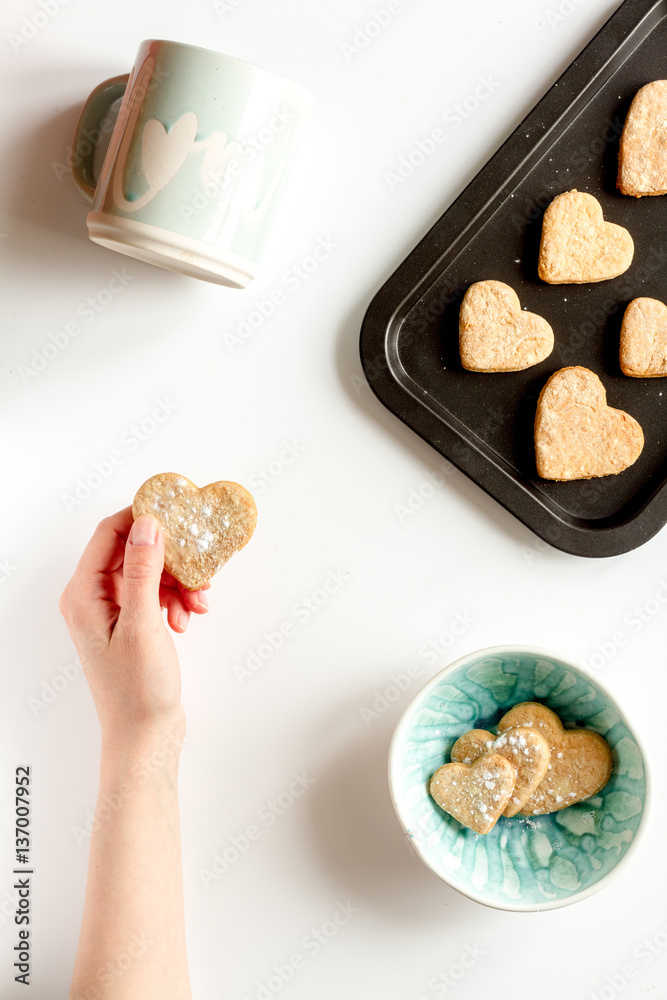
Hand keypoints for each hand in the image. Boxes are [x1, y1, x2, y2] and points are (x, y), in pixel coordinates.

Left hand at [59, 506, 209, 738]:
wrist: (145, 736)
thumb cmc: (137, 690)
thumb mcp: (143, 623)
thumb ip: (143, 570)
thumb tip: (147, 525)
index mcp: (83, 594)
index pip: (109, 533)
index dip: (142, 517)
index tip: (176, 511)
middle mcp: (93, 598)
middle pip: (134, 551)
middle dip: (170, 558)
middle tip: (199, 569)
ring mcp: (112, 611)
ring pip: (150, 572)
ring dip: (178, 581)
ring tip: (198, 604)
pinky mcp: (132, 623)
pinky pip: (156, 593)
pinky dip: (176, 599)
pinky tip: (188, 619)